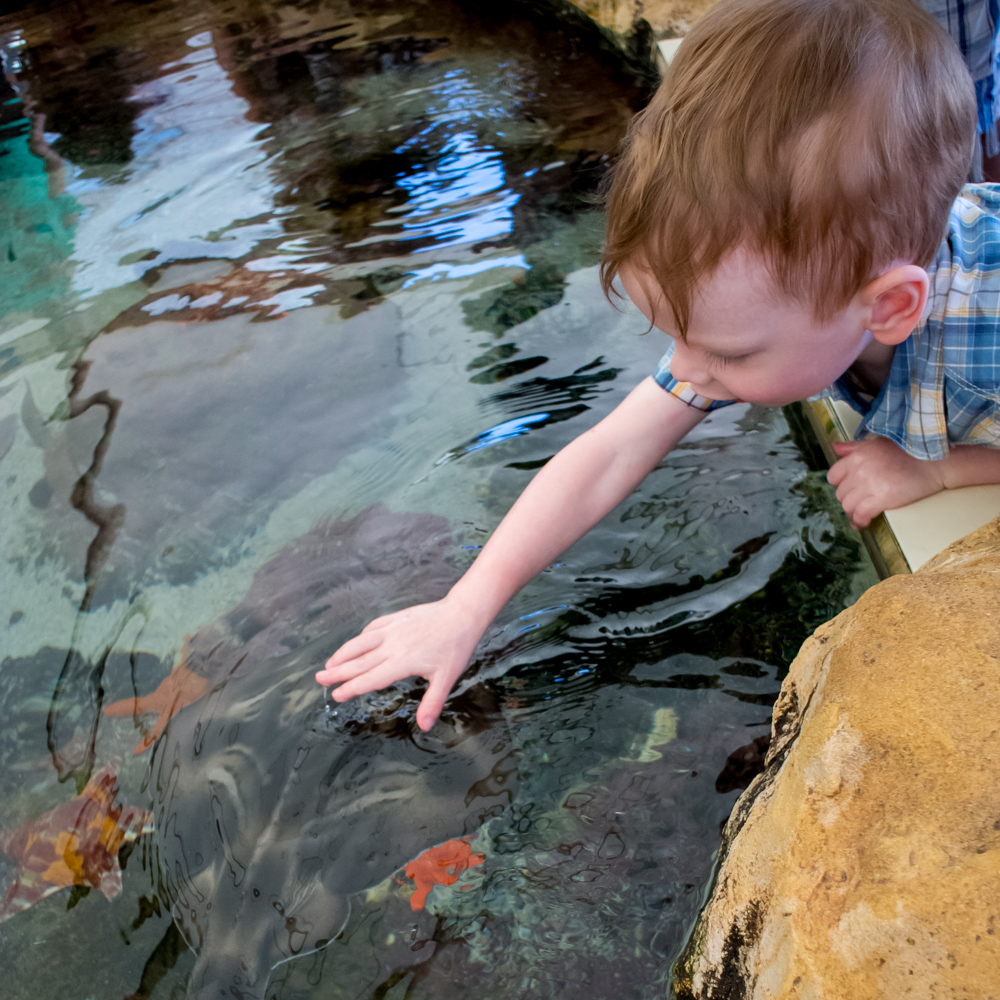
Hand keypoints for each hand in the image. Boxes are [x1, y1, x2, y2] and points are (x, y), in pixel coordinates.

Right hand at [315, 597, 485, 731]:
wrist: (461, 613)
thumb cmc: (456, 646)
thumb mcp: (447, 678)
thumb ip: (432, 702)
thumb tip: (424, 726)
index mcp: (402, 662)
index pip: (370, 678)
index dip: (351, 688)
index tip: (337, 695)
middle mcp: (392, 646)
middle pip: (358, 661)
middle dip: (337, 672)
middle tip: (319, 679)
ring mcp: (392, 630)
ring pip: (361, 643)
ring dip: (343, 653)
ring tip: (329, 663)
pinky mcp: (396, 618)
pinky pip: (372, 628)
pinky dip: (360, 637)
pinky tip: (355, 643)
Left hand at [827, 436, 943, 528]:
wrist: (935, 462)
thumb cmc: (908, 451)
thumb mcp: (877, 443)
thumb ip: (854, 447)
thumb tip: (835, 448)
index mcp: (857, 456)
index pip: (833, 476)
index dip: (840, 484)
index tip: (848, 488)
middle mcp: (859, 470)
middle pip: (841, 493)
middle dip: (848, 499)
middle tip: (858, 502)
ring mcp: (870, 485)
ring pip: (848, 506)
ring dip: (852, 512)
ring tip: (859, 514)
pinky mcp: (882, 499)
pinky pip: (861, 515)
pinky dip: (860, 521)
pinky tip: (863, 523)